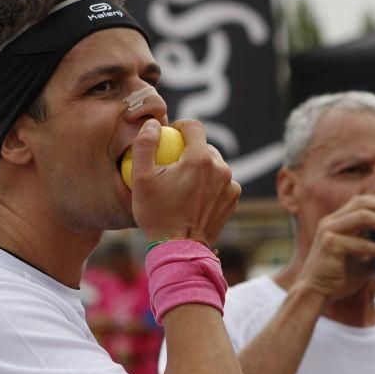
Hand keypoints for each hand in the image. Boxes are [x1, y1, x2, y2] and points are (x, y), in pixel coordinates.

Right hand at [131, 119, 240, 243]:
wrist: (179, 249)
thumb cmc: (156, 214)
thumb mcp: (140, 179)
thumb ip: (144, 145)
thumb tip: (153, 124)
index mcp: (199, 159)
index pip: (193, 126)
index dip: (180, 126)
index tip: (170, 137)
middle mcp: (220, 168)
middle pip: (204, 146)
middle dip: (189, 150)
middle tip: (173, 166)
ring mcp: (230, 184)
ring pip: (214, 164)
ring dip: (200, 168)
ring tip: (184, 183)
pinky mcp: (234, 198)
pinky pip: (221, 182)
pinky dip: (210, 185)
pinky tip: (195, 196)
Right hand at [295, 195, 374, 301]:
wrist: (316, 293)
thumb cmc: (337, 278)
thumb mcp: (360, 260)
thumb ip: (373, 251)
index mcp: (336, 221)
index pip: (361, 200)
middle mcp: (331, 221)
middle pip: (363, 203)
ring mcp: (328, 232)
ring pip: (361, 216)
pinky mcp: (330, 245)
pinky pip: (358, 242)